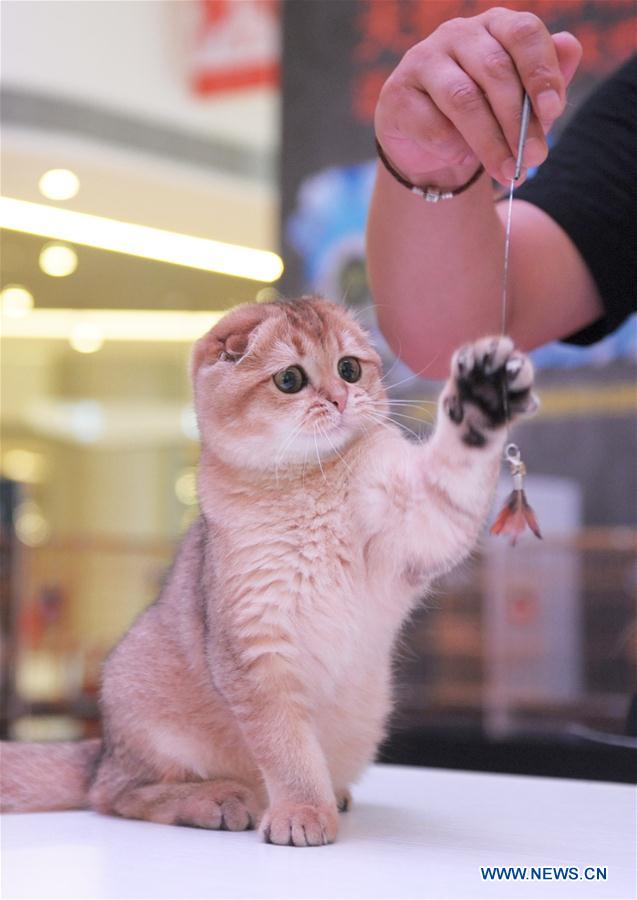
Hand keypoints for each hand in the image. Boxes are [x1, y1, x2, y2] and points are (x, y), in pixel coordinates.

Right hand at [375, 7, 581, 187]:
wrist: (430, 147)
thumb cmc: (483, 115)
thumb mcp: (521, 100)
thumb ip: (548, 77)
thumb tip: (571, 48)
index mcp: (493, 25)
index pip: (523, 33)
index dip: (541, 71)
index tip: (554, 110)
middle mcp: (456, 34)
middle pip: (495, 71)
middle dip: (518, 121)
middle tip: (535, 158)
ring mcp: (422, 61)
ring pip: (463, 100)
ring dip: (490, 143)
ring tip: (509, 173)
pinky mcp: (396, 94)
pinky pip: (432, 127)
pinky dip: (453, 150)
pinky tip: (461, 160)